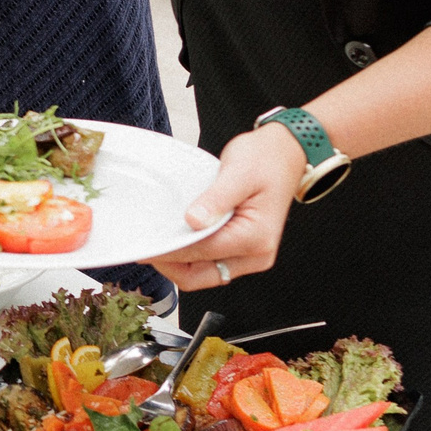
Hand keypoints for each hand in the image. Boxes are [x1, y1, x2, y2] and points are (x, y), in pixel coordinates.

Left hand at [150, 123, 305, 291]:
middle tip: (146, 249)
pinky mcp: (243, 250)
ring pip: (204, 274)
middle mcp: (256, 255)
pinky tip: (176, 241)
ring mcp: (251, 256)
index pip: (202, 253)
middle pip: (201, 277)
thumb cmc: (266, 160)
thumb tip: (194, 221)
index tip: (145, 247)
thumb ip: (216, 199)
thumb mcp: (238, 172)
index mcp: (255, 238)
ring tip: (158, 244)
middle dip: (171, 266)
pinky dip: (191, 257)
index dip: (170, 251)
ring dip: (179, 263)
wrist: (285, 154)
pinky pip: (211, 263)